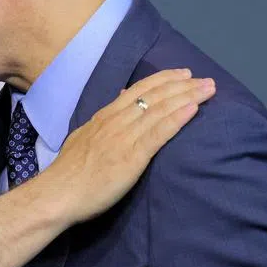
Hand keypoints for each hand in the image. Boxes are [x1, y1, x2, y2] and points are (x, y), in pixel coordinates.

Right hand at [32, 68, 214, 224]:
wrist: (58, 192)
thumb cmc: (70, 172)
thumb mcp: (83, 138)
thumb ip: (102, 124)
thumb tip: (115, 108)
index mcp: (105, 117)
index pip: (138, 90)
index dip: (163, 80)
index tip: (182, 74)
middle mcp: (116, 121)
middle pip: (154, 96)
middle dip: (182, 85)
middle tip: (205, 79)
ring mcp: (124, 137)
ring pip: (160, 110)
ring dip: (187, 97)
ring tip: (208, 89)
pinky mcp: (132, 156)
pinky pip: (159, 133)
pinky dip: (177, 119)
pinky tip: (194, 109)